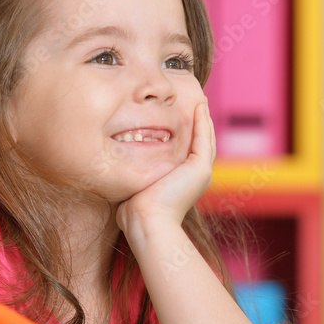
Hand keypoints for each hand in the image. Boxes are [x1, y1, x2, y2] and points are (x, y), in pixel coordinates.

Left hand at [115, 99, 215, 238]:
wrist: (146, 223)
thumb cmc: (135, 212)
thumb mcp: (137, 186)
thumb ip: (136, 173)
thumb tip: (117, 166)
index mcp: (184, 181)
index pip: (190, 151)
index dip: (188, 132)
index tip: (180, 114)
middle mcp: (196, 176)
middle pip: (202, 142)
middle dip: (199, 122)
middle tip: (196, 101)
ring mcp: (202, 173)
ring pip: (206, 139)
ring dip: (203, 118)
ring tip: (199, 100)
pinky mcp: (201, 169)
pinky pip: (203, 139)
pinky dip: (203, 122)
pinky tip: (198, 107)